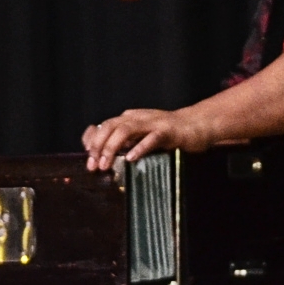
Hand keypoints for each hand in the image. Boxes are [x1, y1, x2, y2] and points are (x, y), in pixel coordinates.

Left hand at [82, 108, 215, 170]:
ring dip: (112, 147)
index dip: (92, 141)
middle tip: (93, 166)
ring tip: (106, 164)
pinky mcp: (167, 131)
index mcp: (129, 119)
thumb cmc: (166, 134)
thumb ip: (123, 142)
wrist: (196, 125)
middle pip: (110, 126)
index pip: (103, 126)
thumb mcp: (140, 136)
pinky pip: (151, 138)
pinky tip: (131, 158)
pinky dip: (140, 148)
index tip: (87, 158)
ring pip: (126, 130)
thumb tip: (100, 154)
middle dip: (98, 146)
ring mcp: (152, 123)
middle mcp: (137, 118)